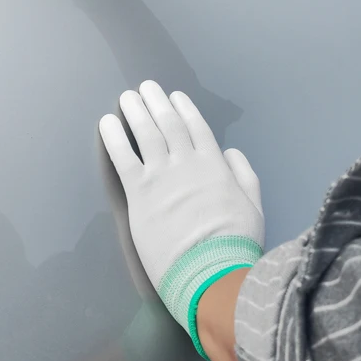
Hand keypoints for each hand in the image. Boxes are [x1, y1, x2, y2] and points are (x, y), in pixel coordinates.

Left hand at [99, 81, 263, 358]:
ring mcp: (161, 176)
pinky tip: (107, 122)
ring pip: (145, 133)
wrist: (211, 272)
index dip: (183, 108)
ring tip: (127, 97)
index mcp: (214, 165)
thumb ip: (244, 175)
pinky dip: (114, 136)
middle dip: (156, 102)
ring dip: (135, 110)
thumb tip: (230, 153)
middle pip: (168, 123)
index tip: (174, 96)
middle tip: (145, 87)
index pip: (196, 127)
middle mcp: (186, 162)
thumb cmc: (234, 244)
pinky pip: (123, 157)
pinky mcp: (139, 193)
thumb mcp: (253, 206)